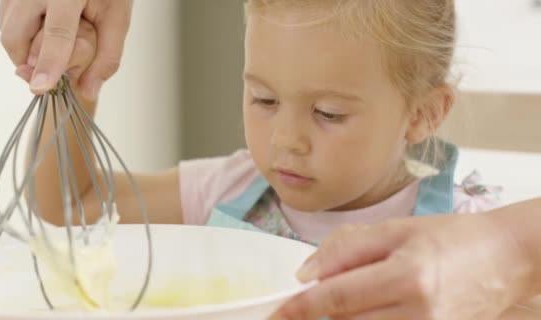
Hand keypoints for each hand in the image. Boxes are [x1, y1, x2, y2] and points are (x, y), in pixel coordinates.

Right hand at [0, 0, 132, 98]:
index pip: (57, 32)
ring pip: (6, 31)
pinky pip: (4, 21)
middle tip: (49, 74)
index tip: (41, 87)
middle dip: (29, 63)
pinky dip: (20, 37)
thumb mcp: (116, 19)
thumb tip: (88, 92)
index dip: (49, 62)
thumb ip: (106, 57)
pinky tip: (40, 32)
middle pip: (16, 36)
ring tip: (50, 48)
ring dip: (24, 51)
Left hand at [272, 213, 533, 319]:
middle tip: (307, 303)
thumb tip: (305, 274)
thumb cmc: (450, 237)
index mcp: (406, 275)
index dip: (298, 308)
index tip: (275, 315)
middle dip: (318, 314)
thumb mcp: (395, 230)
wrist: (505, 259)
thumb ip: (346, 249)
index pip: (335, 298)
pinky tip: (365, 311)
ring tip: (343, 301)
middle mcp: (418, 313)